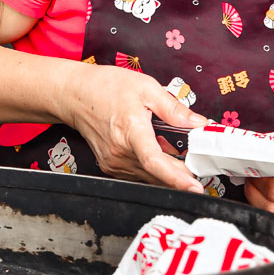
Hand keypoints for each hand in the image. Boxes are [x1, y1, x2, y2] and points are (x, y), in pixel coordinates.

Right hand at [56, 65, 209, 193]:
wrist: (75, 94)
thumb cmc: (105, 87)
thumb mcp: (146, 88)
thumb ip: (174, 108)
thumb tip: (198, 123)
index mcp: (130, 130)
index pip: (154, 161)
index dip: (175, 177)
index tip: (193, 187)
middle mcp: (119, 152)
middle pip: (157, 173)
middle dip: (181, 174)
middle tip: (198, 169)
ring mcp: (113, 162)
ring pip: (148, 177)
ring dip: (167, 171)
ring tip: (177, 157)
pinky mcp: (110, 166)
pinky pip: (138, 174)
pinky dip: (152, 170)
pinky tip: (158, 155)